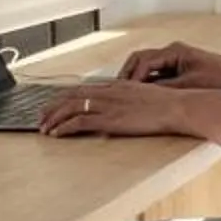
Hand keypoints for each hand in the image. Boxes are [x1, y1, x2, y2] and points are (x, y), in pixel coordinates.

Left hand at [39, 82, 203, 139]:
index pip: (84, 89)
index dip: (66, 97)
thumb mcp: (147, 98)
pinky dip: (64, 127)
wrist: (179, 107)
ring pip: (71, 107)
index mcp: (118, 86)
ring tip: (43, 128)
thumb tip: (123, 112)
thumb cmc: (170, 105)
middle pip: (72, 95)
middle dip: (53, 106)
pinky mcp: (111, 119)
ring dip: (54, 118)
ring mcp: (109, 105)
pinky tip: (57, 134)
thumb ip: (131, 102)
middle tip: (41, 117)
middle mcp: (110, 92)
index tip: (56, 105)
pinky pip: (80, 120)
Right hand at [119, 40, 220, 88]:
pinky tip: (142, 95)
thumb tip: (143, 94)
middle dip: (127, 74)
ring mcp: (174, 58)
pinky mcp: (178, 67)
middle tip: (117, 90)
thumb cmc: (219, 78)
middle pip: (139, 59)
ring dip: (135, 78)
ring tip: (125, 94)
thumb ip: (166, 88)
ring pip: (145, 65)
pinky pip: (155, 72)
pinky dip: (146, 81)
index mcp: (174, 51)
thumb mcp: (190, 85)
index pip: (143, 61)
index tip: (125, 91)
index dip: (132, 77)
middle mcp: (172, 51)